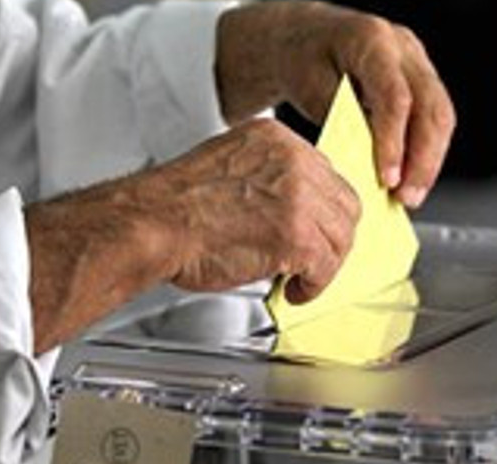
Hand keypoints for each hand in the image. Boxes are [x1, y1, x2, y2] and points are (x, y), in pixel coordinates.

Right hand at [155, 118, 360, 302]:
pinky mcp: (298, 235)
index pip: (326, 174)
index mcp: (276, 140)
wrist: (153, 224)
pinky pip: (326, 266)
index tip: (316, 226)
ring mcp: (299, 197)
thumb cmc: (174, 206)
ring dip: (324, 264)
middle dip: (332, 236)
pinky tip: (295, 289)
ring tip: (302, 278)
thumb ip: (264, 177)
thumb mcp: (227, 166)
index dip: (322, 209)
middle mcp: (293, 162)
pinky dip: (314, 285)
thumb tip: (285, 207)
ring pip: (341, 237)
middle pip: (344, 204)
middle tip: (315, 257)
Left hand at [216, 2, 455, 208]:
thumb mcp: (308, 85)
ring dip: (429, 162)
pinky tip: (412, 179)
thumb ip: (338, 118)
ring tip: (411, 196)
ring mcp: (417, 62)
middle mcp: (404, 48)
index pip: (396, 98)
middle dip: (422, 161)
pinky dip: (426, 152)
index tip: (388, 180)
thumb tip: (365, 163)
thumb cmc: (303, 59)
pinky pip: (435, 119)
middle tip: (406, 198)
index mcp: (373, 40)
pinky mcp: (421, 80)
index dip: (395, 143)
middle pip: (431, 109)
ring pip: (441, 117)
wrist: (305, 37)